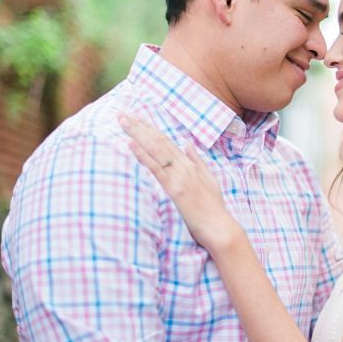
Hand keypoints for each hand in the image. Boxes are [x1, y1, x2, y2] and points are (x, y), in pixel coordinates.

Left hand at [118, 113, 241, 250]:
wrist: (219, 227)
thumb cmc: (213, 207)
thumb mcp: (209, 179)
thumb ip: (197, 160)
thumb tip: (188, 142)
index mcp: (189, 164)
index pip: (166, 141)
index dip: (150, 128)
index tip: (136, 118)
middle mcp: (184, 166)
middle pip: (158, 141)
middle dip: (139, 126)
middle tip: (122, 114)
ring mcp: (179, 176)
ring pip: (155, 150)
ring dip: (138, 135)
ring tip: (123, 122)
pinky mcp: (174, 189)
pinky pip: (156, 169)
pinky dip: (143, 156)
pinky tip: (131, 145)